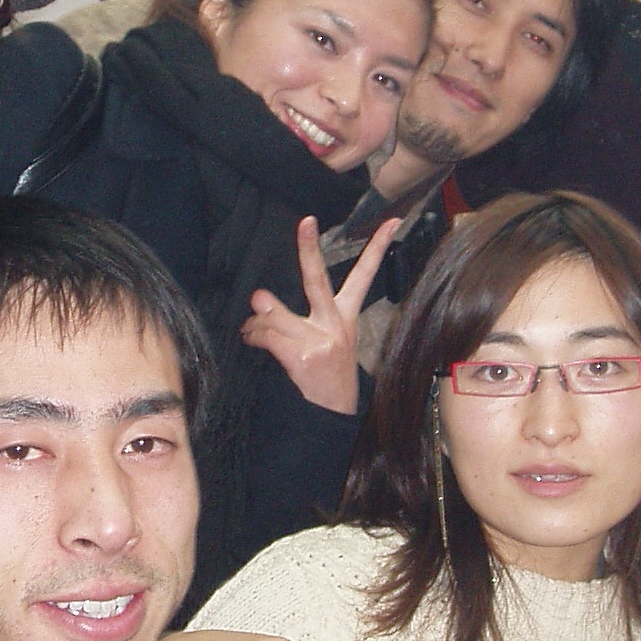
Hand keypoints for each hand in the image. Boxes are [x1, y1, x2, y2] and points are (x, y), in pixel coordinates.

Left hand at [242, 216, 398, 415]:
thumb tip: (260, 297)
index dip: (379, 248)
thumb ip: (291, 318)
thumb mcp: (327, 343)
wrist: (334, 419)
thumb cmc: (328, 377)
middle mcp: (337, 325)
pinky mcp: (303, 358)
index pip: (366, 277)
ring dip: (256, 320)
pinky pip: (267, 336)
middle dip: (310, 250)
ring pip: (277, 315)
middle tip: (306, 223)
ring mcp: (321, 341)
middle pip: (319, 280)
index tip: (390, 221)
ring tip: (250, 324)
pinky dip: (253, 336)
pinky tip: (250, 339)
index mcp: (348, 318)